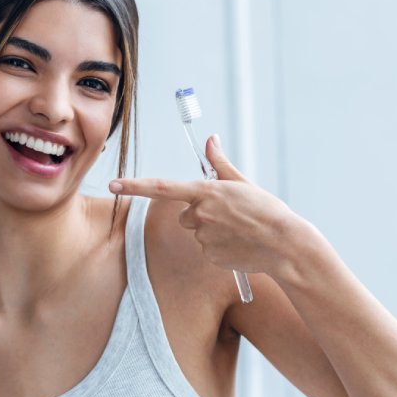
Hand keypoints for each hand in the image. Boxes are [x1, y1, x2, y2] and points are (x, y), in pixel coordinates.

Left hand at [110, 134, 299, 274]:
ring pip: (197, 231)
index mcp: (206, 192)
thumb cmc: (266, 211)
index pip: (162, 187)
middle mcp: (200, 214)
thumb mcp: (243, 183)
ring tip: (238, 230)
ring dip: (211, 230)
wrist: (284, 244)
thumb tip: (210, 141)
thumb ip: (220, 164)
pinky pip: (207, 249)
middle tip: (229, 215)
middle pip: (184, 214)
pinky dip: (219, 247)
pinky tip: (239, 244)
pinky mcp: (210, 255)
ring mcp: (204, 237)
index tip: (112, 184)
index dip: (134, 185)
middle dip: (200, 214)